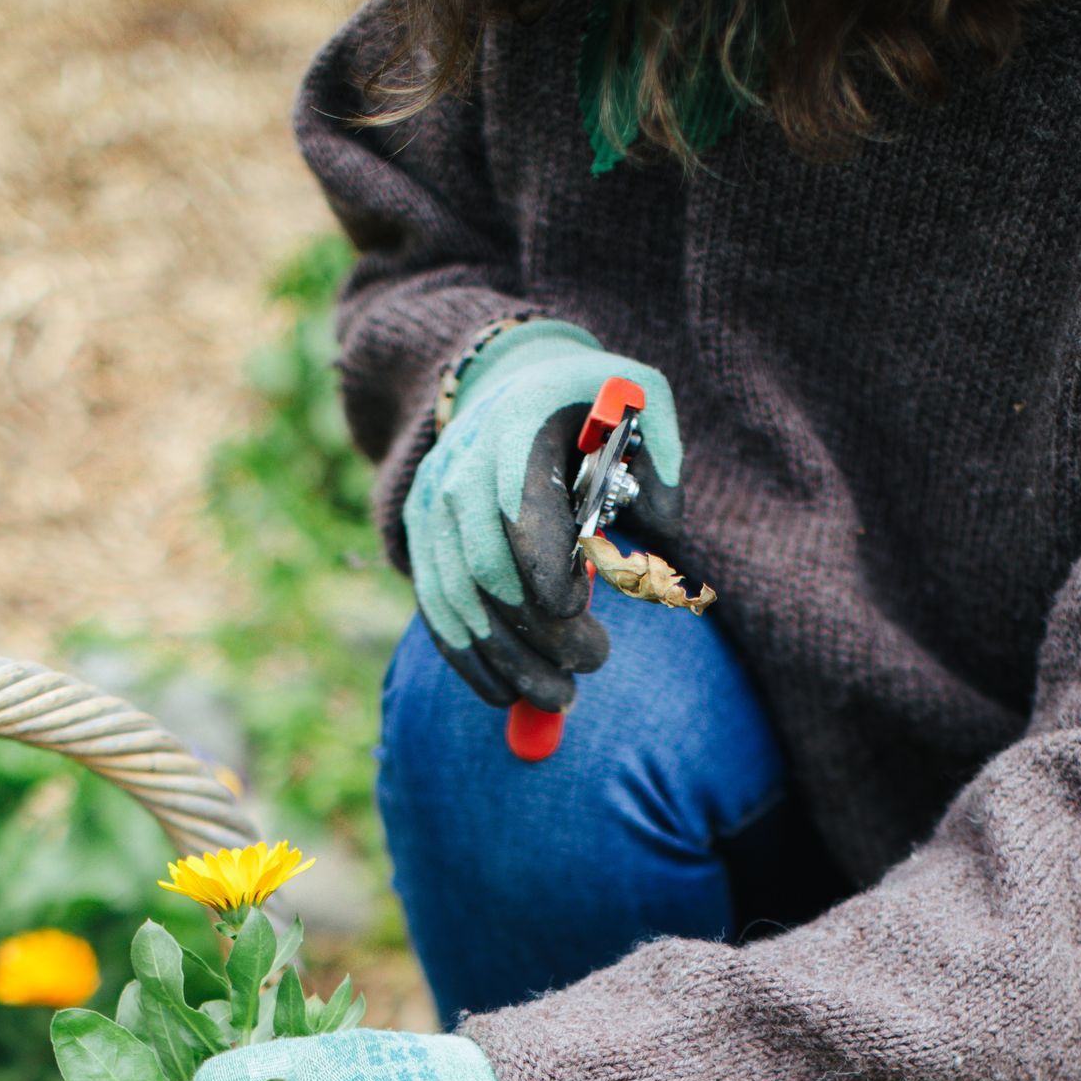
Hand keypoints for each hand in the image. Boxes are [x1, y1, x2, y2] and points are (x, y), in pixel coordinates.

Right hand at [407, 319, 683, 710]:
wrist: (512, 383)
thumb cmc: (593, 407)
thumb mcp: (642, 403)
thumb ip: (660, 461)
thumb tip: (660, 529)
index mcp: (521, 428)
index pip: (522, 513)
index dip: (546, 573)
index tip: (577, 612)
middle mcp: (463, 467)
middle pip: (489, 571)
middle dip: (540, 633)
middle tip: (593, 664)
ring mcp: (432, 506)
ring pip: (460, 603)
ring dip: (509, 662)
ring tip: (560, 697)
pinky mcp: (419, 538)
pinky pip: (437, 611)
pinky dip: (469, 661)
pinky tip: (505, 694)